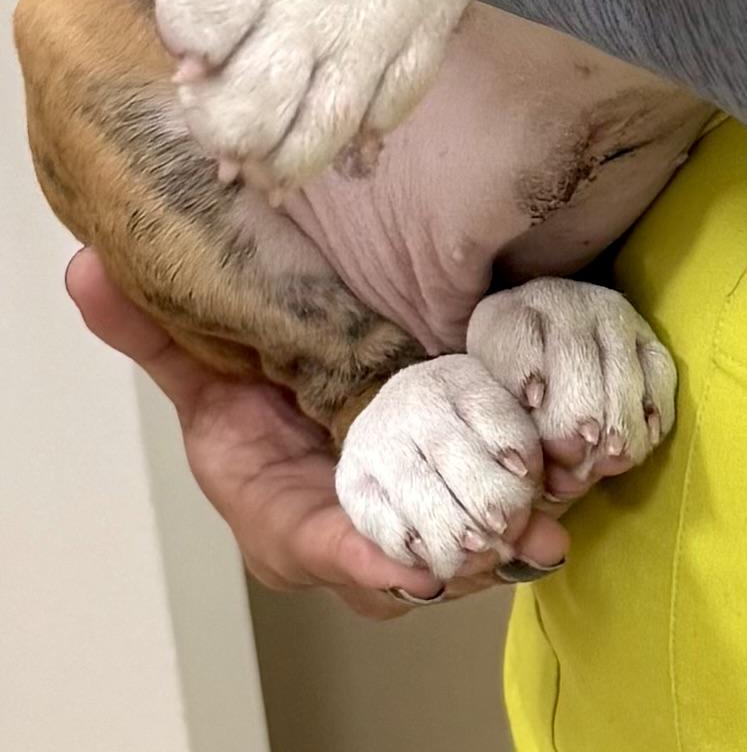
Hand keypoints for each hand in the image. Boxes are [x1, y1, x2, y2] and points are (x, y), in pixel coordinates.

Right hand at [64, 251, 565, 617]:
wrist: (304, 388)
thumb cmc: (257, 399)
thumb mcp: (202, 370)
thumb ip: (153, 329)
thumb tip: (87, 268)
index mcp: (284, 516)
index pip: (320, 548)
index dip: (361, 560)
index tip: (402, 565)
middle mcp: (353, 531)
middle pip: (407, 561)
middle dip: (456, 556)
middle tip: (509, 538)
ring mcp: (414, 514)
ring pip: (464, 540)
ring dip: (508, 532)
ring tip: (551, 522)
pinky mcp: (467, 486)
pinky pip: (504, 504)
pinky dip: (537, 501)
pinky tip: (570, 486)